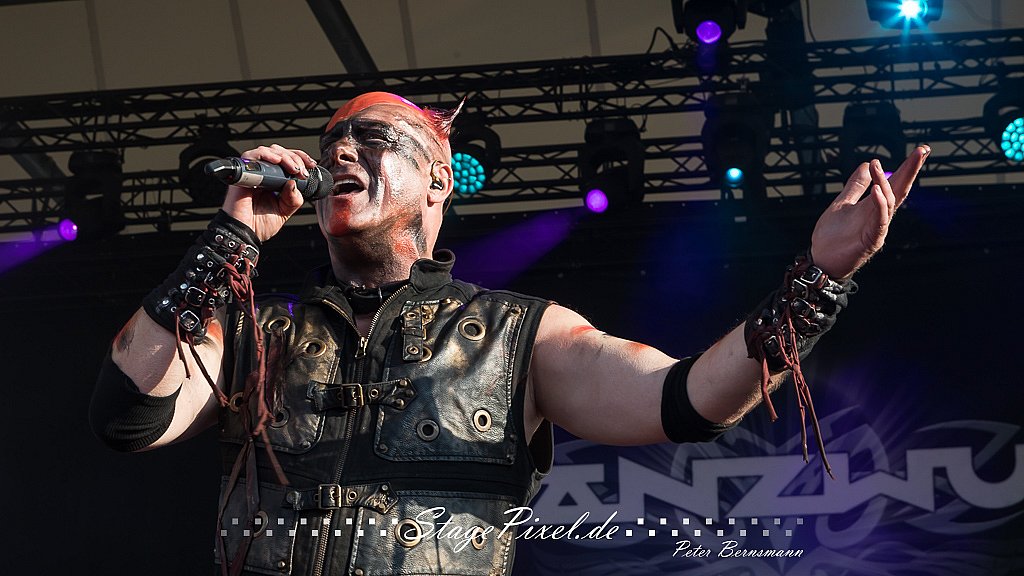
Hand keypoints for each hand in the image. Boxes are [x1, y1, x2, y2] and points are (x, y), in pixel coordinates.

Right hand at [222, 144, 319, 241]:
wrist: (245, 235)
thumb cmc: (259, 225)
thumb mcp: (285, 211)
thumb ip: (294, 198)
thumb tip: (294, 182)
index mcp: (272, 181)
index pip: (286, 159)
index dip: (299, 157)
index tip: (311, 165)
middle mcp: (262, 174)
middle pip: (278, 151)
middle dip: (295, 157)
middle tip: (302, 171)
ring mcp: (252, 173)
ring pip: (267, 151)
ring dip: (284, 156)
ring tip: (294, 169)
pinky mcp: (241, 175)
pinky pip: (251, 156)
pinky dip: (266, 155)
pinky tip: (277, 161)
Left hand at [810, 145, 929, 279]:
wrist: (821, 260)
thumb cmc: (832, 236)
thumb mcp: (842, 203)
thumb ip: (855, 186)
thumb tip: (866, 164)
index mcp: (873, 205)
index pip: (894, 183)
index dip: (907, 167)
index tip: (921, 150)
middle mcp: (879, 215)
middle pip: (900, 190)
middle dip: (911, 170)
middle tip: (921, 151)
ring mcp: (878, 228)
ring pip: (889, 203)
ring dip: (885, 183)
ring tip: (877, 166)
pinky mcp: (872, 240)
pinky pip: (880, 221)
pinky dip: (880, 205)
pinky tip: (877, 191)